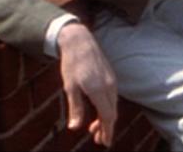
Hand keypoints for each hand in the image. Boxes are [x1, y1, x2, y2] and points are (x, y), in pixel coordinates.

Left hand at [56, 23, 117, 146]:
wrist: (80, 41)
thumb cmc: (72, 63)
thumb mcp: (70, 87)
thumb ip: (75, 108)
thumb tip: (75, 128)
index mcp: (98, 90)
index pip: (107, 116)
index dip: (107, 131)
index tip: (104, 142)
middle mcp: (109, 86)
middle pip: (112, 113)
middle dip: (106, 128)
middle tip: (97, 139)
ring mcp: (111, 80)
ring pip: (112, 105)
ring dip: (106, 118)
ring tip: (95, 128)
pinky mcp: (110, 76)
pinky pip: (112, 97)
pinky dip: (107, 108)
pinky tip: (98, 110)